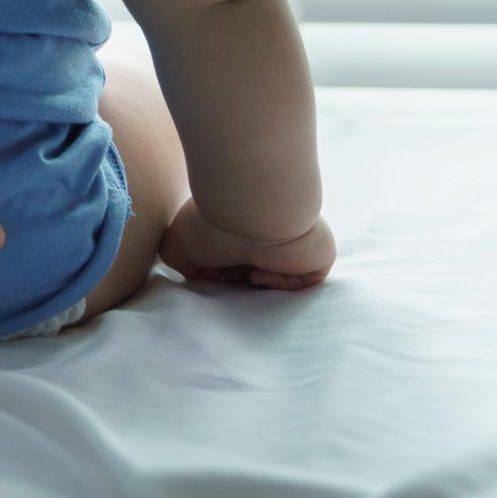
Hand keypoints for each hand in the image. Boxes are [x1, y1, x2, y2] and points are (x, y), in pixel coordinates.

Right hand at [158, 197, 335, 290]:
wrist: (250, 212)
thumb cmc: (211, 224)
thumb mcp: (178, 244)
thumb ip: (182, 262)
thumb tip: (198, 277)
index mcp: (240, 226)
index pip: (234, 257)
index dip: (220, 273)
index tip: (209, 279)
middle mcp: (268, 231)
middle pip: (256, 268)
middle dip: (239, 282)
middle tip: (227, 285)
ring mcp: (295, 241)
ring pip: (281, 274)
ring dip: (258, 284)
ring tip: (243, 278)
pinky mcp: (318, 253)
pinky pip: (306, 279)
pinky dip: (281, 283)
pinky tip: (260, 273)